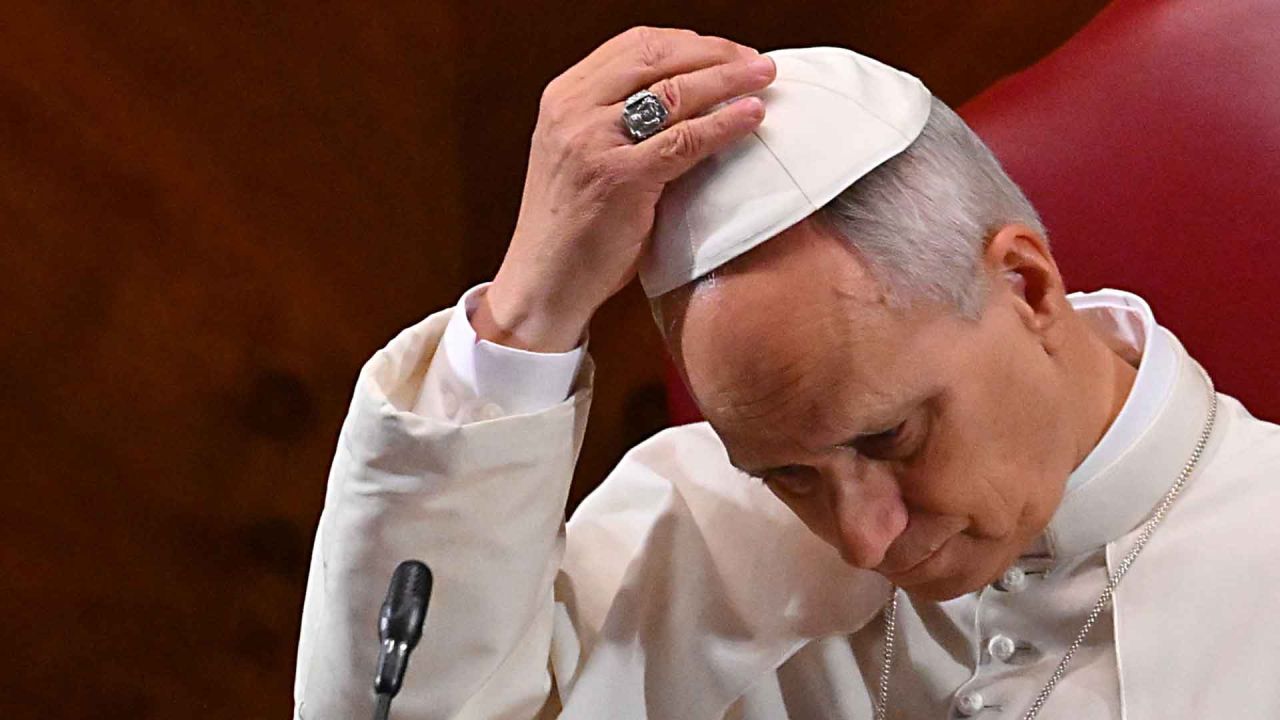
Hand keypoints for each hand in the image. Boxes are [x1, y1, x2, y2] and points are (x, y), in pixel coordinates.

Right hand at [473, 26, 774, 351]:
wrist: (544, 281)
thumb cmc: (572, 226)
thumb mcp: (583, 154)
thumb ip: (620, 122)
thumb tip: (692, 98)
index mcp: (563, 97)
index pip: (635, 45)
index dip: (689, 42)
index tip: (726, 52)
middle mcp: (573, 110)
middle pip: (658, 57)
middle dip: (716, 53)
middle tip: (757, 61)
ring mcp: (593, 142)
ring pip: (675, 91)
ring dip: (729, 79)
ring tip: (764, 77)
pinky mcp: (619, 178)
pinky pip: (685, 140)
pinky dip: (724, 124)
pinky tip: (752, 117)